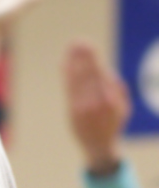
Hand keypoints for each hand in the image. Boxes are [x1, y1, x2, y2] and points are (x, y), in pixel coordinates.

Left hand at [64, 41, 129, 175]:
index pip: (99, 74)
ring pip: (76, 80)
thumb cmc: (113, 123)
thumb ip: (116, 88)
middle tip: (77, 41)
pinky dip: (66, 76)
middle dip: (81, 56)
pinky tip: (64, 64)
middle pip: (86, 74)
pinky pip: (69, 89)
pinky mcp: (72, 112)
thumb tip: (104, 69)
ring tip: (71, 48)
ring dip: (72, 62)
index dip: (91, 59)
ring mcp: (82, 108)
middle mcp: (96, 103)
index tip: (88, 45)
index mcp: (111, 100)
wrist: (99, 147)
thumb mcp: (123, 106)